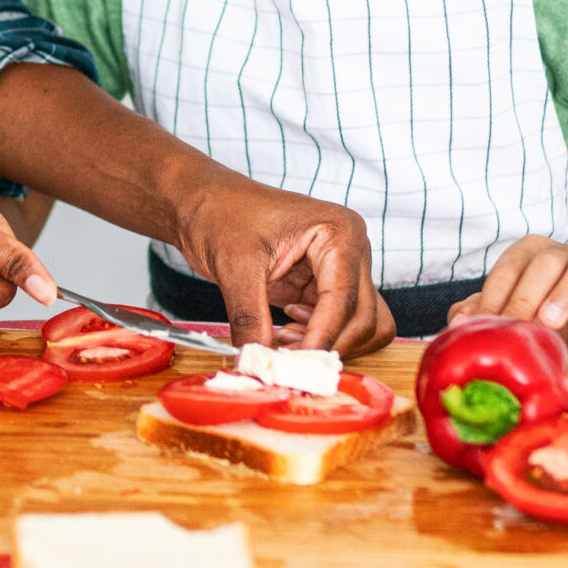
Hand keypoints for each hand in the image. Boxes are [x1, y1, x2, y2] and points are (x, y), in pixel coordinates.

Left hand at [170, 173, 392, 354]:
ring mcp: (342, 269)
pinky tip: (286, 332)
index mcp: (338, 231)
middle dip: (327, 344)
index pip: (343, 298)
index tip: (295, 363)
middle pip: (363, 317)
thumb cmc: (220, 213)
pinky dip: (320, 338)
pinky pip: (340, 323)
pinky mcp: (324, 286)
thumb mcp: (233, 265)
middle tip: (285, 359)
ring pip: (362, 325)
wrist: (204, 203)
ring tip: (286, 340)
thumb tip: (256, 359)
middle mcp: (351, 250)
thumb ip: (249, 316)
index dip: (322, 336)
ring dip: (330, 343)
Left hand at [449, 235, 567, 348]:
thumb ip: (483, 313)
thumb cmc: (544, 318)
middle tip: (518, 324)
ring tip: (551, 322)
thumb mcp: (512, 316)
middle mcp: (565, 254)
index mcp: (531, 253)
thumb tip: (458, 322)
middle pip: (546, 261)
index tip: (487, 323)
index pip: (509, 267)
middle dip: (527, 294)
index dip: (494, 294)